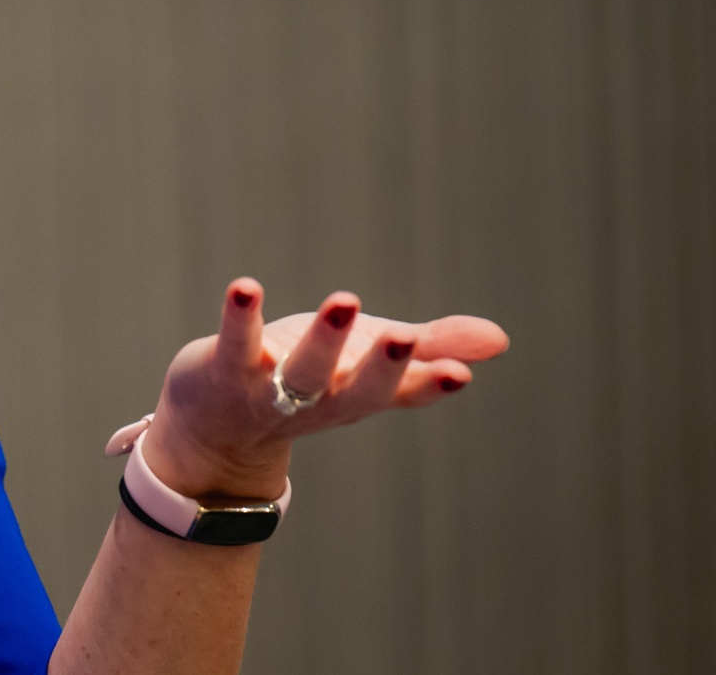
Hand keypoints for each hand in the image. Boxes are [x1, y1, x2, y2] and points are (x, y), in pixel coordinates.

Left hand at [136, 280, 509, 501]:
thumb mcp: (367, 360)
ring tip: (343, 301)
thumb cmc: (303, 380)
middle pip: (354, 389)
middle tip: (404, 337)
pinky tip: (246, 288)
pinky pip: (234, 343)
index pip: (401, 393)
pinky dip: (240, 317)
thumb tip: (501, 339)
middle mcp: (320, 399)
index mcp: (358, 395)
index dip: (429, 383)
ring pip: (300, 372)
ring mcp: (270, 389)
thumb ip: (428, 347)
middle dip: (381, 367)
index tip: (460, 372)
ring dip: (322, 340)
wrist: (214, 427)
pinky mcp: (224, 369)